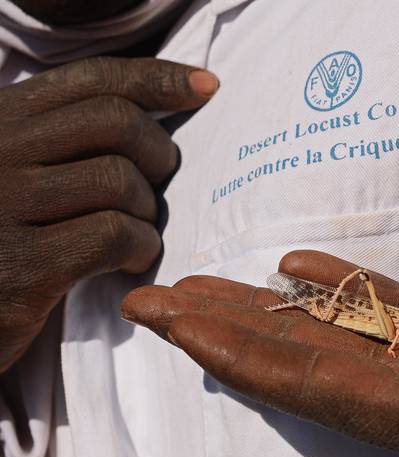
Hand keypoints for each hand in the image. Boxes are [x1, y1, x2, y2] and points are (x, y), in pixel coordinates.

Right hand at [0, 57, 217, 370]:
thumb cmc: (7, 237)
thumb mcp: (23, 170)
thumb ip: (69, 136)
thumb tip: (164, 104)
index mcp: (3, 120)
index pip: (94, 78)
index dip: (159, 78)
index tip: (207, 86)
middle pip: (117, 121)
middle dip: (159, 152)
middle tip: (158, 185)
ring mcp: (6, 205)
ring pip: (119, 179)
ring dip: (147, 209)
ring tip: (136, 230)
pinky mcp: (24, 266)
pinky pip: (114, 235)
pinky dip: (140, 246)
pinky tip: (130, 260)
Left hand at [122, 250, 398, 456]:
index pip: (310, 379)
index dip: (235, 349)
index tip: (171, 319)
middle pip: (300, 354)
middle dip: (222, 325)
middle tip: (154, 295)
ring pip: (336, 330)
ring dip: (270, 306)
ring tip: (211, 279)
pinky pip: (393, 313)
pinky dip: (349, 287)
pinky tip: (304, 269)